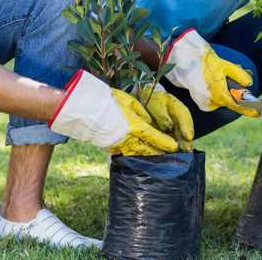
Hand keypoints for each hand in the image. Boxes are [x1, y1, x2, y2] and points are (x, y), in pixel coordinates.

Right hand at [49, 71, 177, 154]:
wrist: (86, 109)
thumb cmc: (110, 101)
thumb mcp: (130, 102)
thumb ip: (143, 113)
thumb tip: (149, 123)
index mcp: (134, 125)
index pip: (154, 137)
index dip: (166, 143)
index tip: (175, 147)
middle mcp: (128, 138)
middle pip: (148, 150)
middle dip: (160, 154)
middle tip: (173, 158)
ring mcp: (119, 144)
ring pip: (139, 154)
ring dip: (150, 157)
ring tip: (161, 160)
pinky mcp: (113, 147)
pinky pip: (129, 153)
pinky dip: (138, 156)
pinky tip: (145, 157)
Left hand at [140, 86, 194, 152]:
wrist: (143, 103)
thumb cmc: (149, 101)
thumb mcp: (155, 103)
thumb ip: (161, 115)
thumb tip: (169, 129)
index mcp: (177, 108)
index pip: (184, 116)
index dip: (186, 127)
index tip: (188, 136)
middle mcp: (178, 120)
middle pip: (184, 132)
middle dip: (185, 142)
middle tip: (186, 151)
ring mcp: (174, 130)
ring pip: (179, 140)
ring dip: (180, 149)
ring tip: (181, 156)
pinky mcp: (166, 138)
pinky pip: (169, 145)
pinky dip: (169, 152)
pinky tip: (169, 158)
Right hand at [164, 29, 260, 116]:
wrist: (189, 64)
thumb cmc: (208, 64)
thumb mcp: (227, 66)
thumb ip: (240, 75)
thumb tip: (250, 84)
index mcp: (219, 92)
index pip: (236, 105)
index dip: (248, 109)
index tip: (258, 113)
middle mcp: (212, 101)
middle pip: (231, 100)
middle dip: (235, 91)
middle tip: (234, 76)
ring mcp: (206, 104)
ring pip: (223, 100)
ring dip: (226, 91)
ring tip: (221, 77)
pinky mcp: (202, 104)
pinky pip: (216, 101)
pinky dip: (218, 94)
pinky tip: (213, 83)